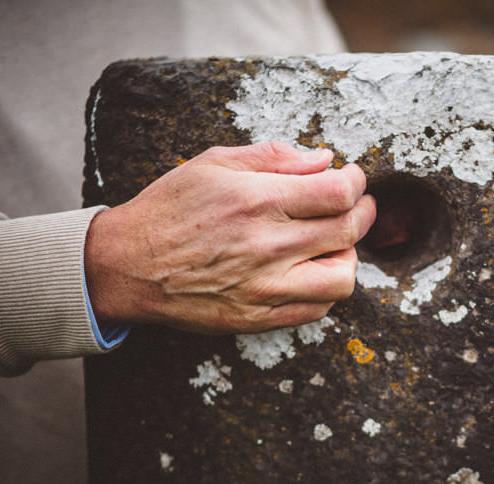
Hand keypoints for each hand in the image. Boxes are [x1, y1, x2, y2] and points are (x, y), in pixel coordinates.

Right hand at [85, 141, 376, 333]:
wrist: (129, 265)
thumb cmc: (170, 209)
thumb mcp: (212, 164)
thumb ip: (274, 158)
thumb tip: (324, 158)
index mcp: (256, 200)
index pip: (337, 192)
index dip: (357, 183)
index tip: (355, 179)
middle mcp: (267, 245)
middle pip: (348, 231)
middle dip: (364, 213)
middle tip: (360, 205)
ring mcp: (266, 286)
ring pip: (343, 277)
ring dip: (349, 256)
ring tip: (334, 243)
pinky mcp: (262, 316)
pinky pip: (319, 308)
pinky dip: (327, 288)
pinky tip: (313, 270)